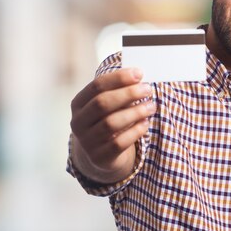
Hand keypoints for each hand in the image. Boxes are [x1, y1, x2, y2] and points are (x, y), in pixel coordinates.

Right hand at [70, 67, 154, 182]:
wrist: (102, 155)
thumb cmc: (109, 121)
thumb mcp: (109, 106)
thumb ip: (119, 92)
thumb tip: (139, 78)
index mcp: (78, 104)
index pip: (97, 86)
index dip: (119, 78)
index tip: (139, 73)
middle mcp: (78, 122)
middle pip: (102, 103)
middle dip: (128, 94)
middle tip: (147, 89)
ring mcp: (87, 141)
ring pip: (111, 123)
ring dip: (135, 112)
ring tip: (151, 106)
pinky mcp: (100, 157)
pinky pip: (119, 143)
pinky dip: (135, 131)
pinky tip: (146, 123)